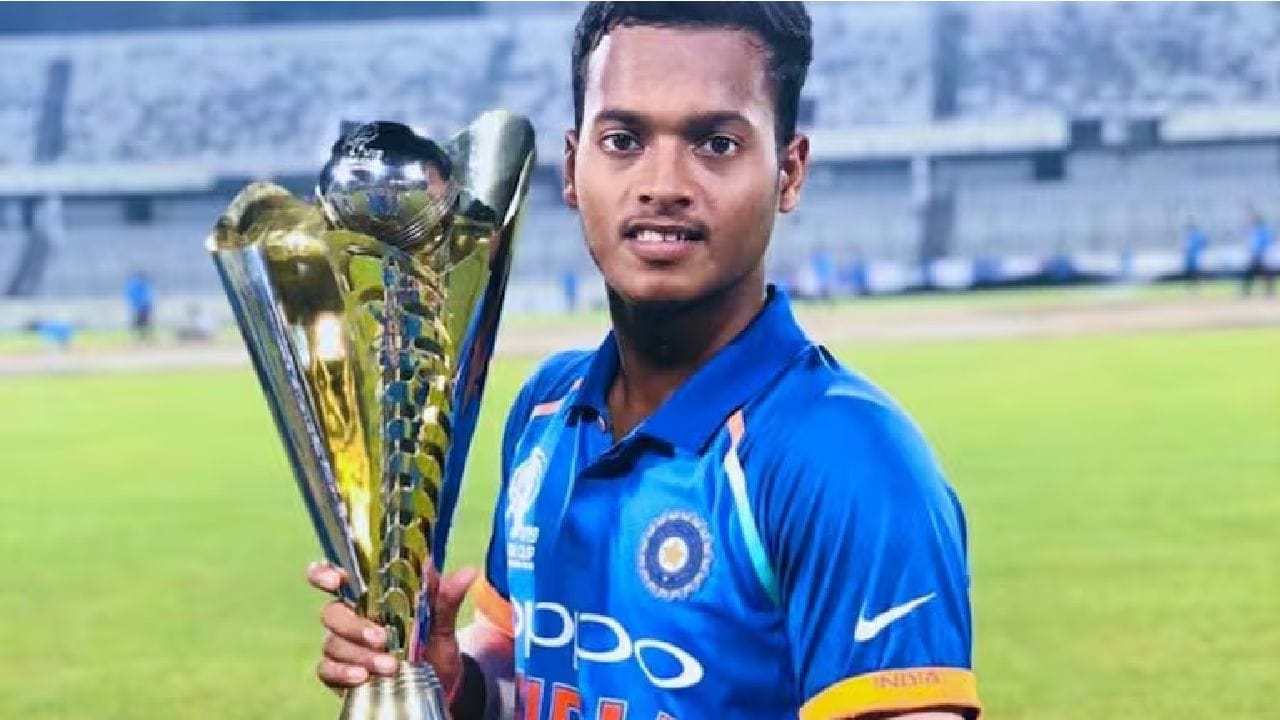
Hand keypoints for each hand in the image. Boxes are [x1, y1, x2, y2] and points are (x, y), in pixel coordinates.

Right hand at [308, 561, 478, 695]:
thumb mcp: (441, 623)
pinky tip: (362, 678)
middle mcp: (351, 618)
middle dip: (353, 625)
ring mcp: (342, 646)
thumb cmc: (431, 645)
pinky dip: (343, 673)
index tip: (336, 580)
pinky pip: (327, 670)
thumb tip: (468, 573)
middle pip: (332, 613)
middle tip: (382, 638)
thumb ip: (445, 599)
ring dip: (360, 654)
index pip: (336, 577)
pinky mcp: (338, 673)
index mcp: (370, 597)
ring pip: (333, 643)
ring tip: (389, 666)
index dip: (325, 573)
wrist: (437, 684)